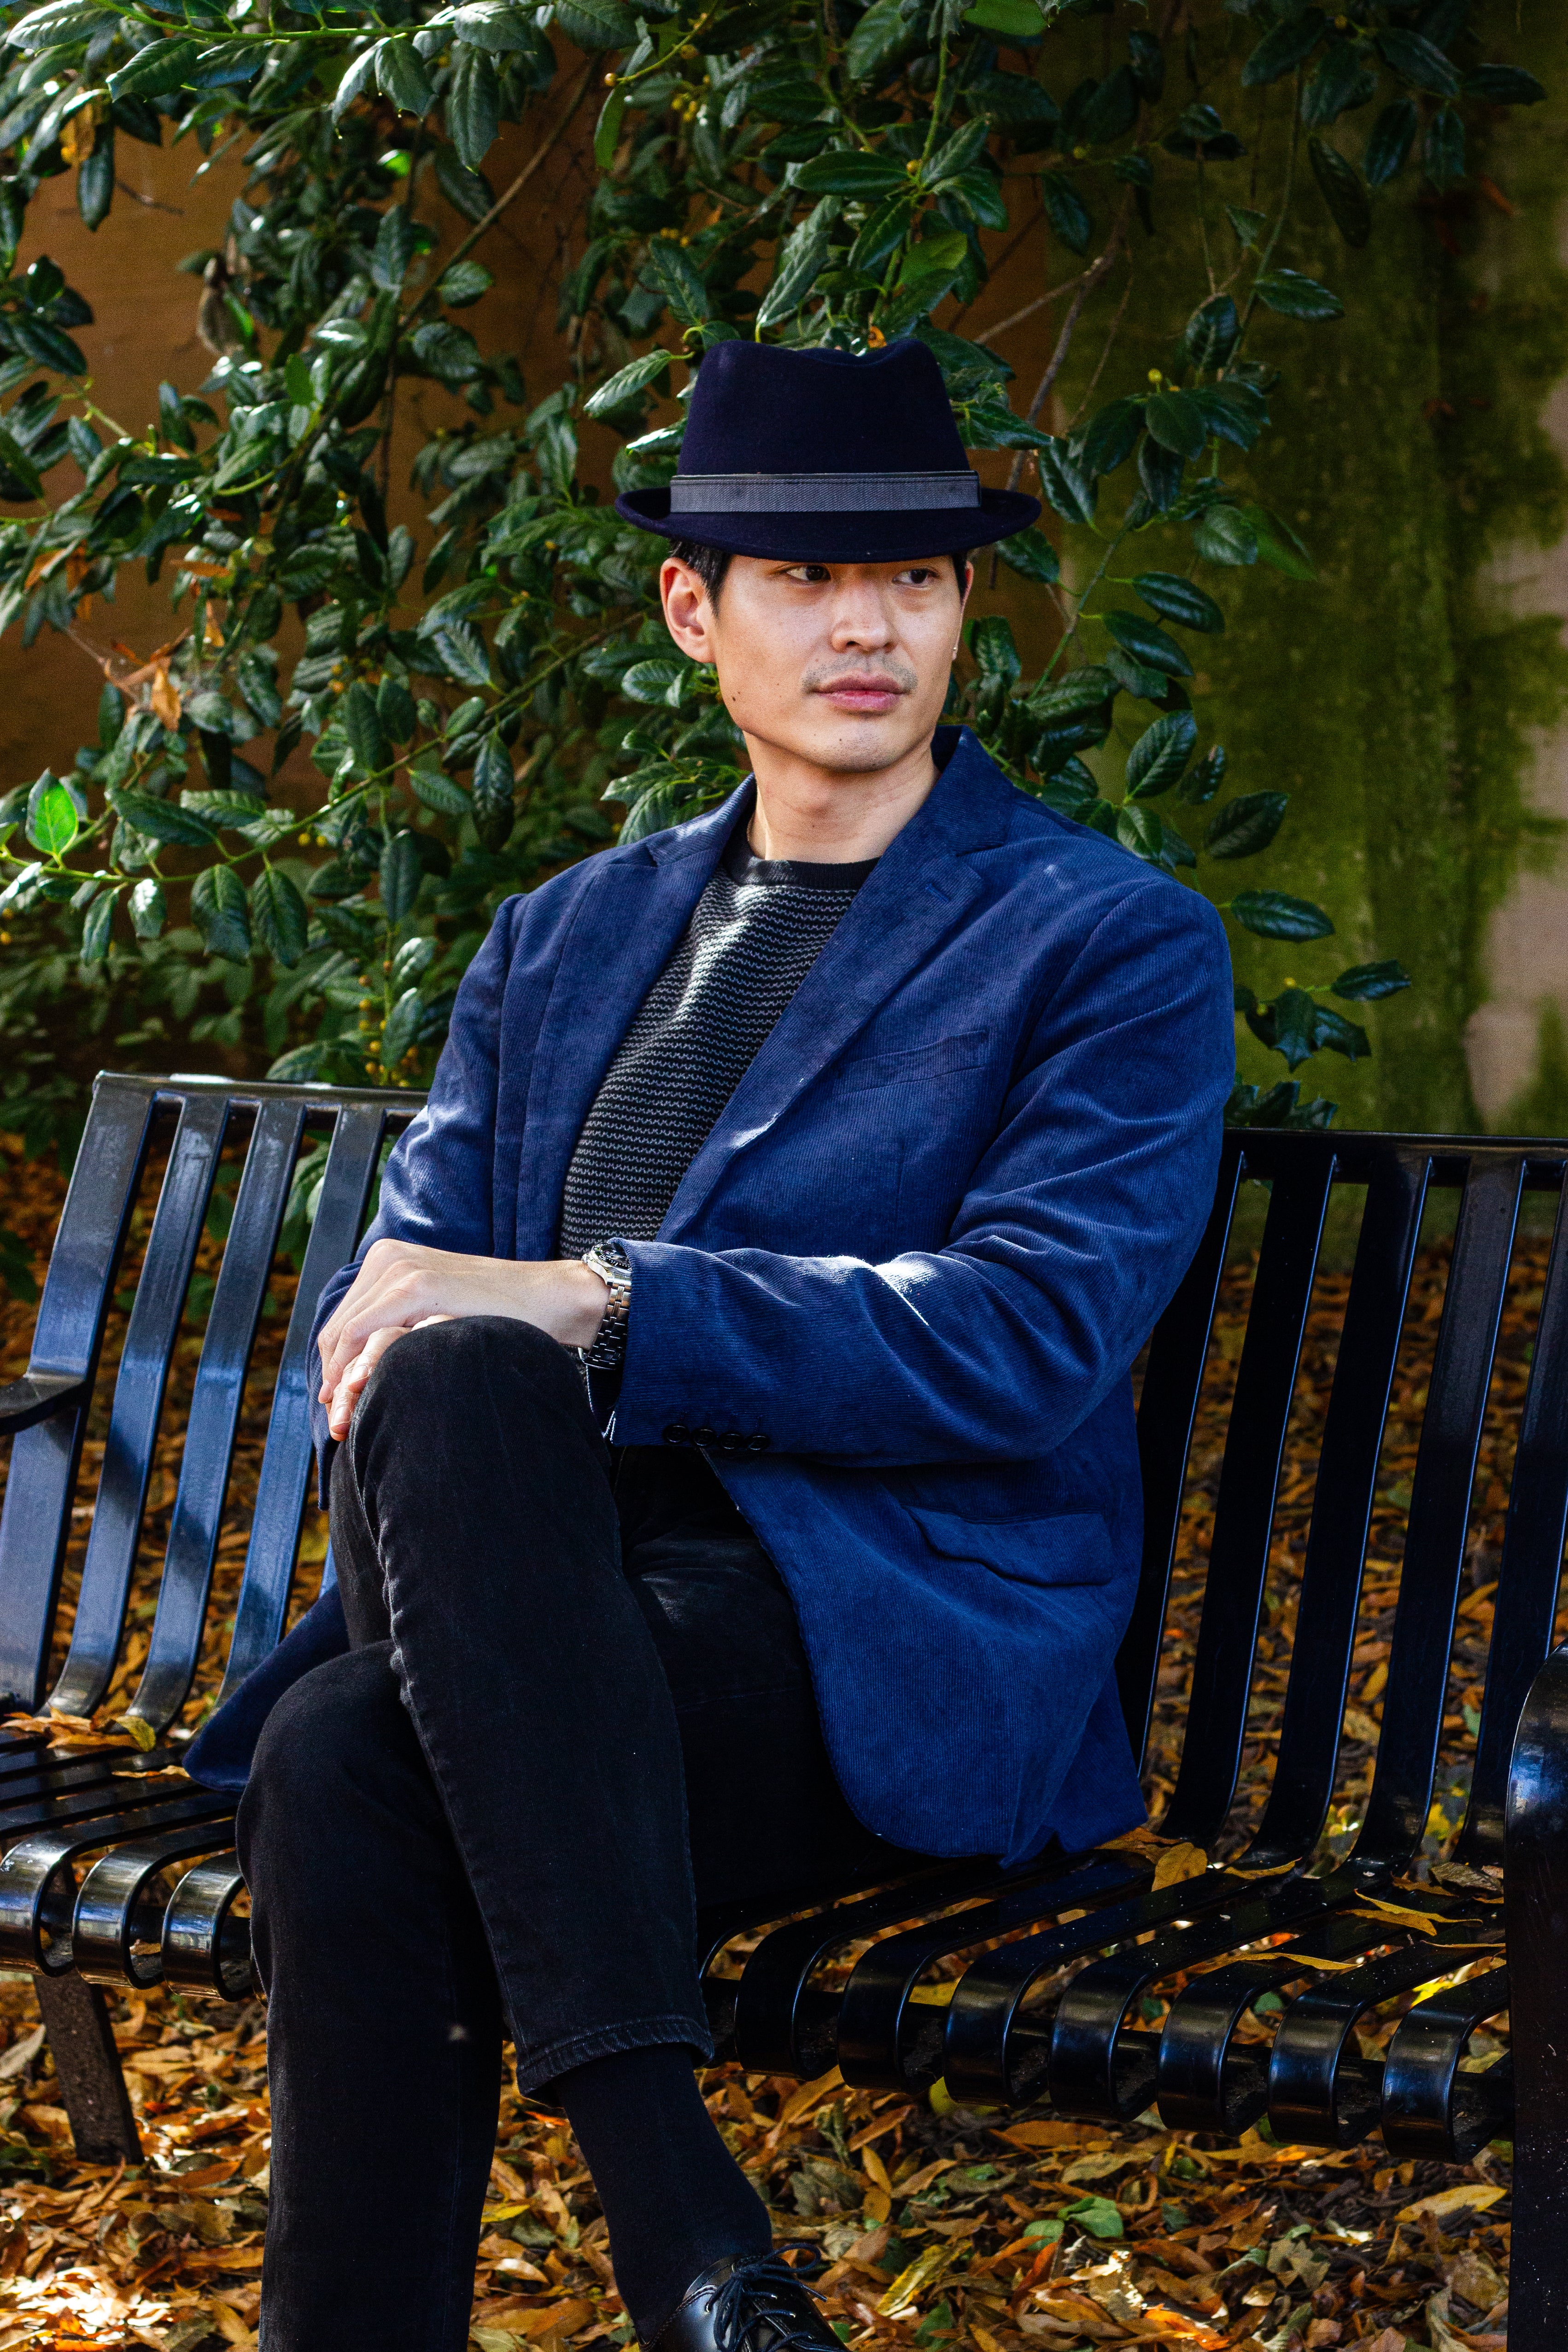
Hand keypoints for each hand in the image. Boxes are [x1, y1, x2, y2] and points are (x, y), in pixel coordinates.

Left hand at [316, 1240, 608, 1435]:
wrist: (547, 1298)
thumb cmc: (497, 1315)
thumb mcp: (436, 1313)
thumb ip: (400, 1326)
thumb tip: (358, 1374)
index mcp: (388, 1260)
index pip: (343, 1321)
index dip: (333, 1367)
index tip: (336, 1406)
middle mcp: (386, 1258)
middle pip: (336, 1329)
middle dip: (332, 1379)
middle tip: (337, 1423)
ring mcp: (400, 1268)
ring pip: (342, 1334)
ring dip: (339, 1380)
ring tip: (346, 1420)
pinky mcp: (415, 1285)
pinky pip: (361, 1331)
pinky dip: (352, 1368)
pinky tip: (359, 1396)